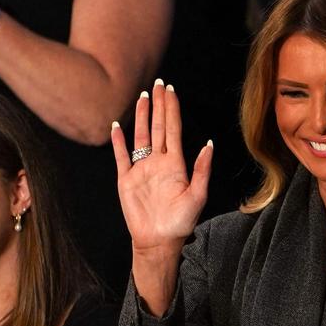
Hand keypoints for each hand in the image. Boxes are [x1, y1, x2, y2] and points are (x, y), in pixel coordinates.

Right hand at [111, 80, 212, 253]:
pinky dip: (118, 141)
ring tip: (142, 97)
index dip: (172, 109)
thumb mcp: (197, 196)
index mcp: (176, 164)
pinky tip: (117, 126)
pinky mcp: (126, 180)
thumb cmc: (181, 223)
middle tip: (158, 84)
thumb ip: (202, 170)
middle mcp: (158, 162)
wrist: (159, 241)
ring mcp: (141, 169)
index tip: (170, 90)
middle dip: (158, 105)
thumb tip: (208, 144)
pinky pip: (121, 156)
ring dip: (141, 117)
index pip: (173, 129)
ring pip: (140, 136)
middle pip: (157, 127)